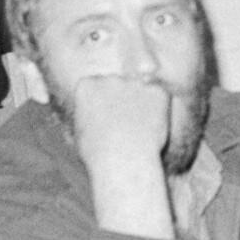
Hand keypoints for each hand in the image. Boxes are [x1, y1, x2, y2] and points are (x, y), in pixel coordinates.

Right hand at [56, 75, 179, 236]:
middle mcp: (109, 78)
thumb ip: (88, 115)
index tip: (104, 118)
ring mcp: (134, 82)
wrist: (124, 160)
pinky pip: (159, 97)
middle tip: (125, 124)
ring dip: (140, 104)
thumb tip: (92, 115)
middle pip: (117, 84)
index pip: (94, 85)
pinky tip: (152, 128)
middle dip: (121, 100)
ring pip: (140, 90)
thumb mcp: (80, 133)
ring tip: (138, 130)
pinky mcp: (156, 91)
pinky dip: (159, 110)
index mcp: (86, 86)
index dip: (101, 103)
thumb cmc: (98, 155)